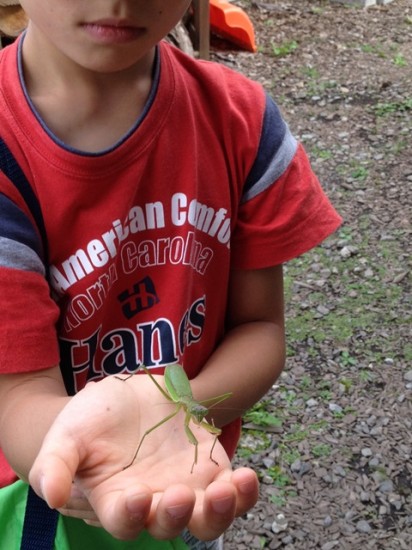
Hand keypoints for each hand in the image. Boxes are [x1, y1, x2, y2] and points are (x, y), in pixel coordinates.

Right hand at [29, 374, 257, 540]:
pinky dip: (242, 491)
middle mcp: (153, 502)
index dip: (130, 514)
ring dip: (220, 510)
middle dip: (177, 514)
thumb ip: (56, 464)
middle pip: (169, 525)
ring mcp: (185, 487)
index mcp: (115, 500)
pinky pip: (231, 490)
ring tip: (228, 488)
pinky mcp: (209, 469)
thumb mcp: (66, 435)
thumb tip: (52, 496)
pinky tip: (247, 476)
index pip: (123, 521)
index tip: (136, 494)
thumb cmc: (91, 420)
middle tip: (181, 495)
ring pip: (206, 516)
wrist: (127, 398)